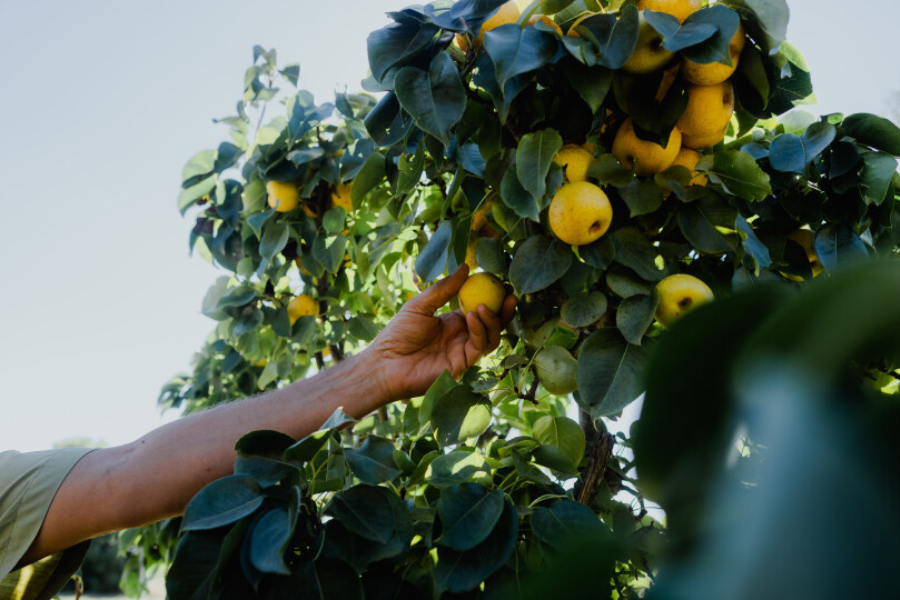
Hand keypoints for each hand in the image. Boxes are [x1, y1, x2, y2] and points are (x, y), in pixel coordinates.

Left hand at [366, 265, 516, 402]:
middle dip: (504, 310)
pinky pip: (479, 347)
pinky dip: (479, 330)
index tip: (502, 282)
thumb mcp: (421, 305)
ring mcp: (463, 352)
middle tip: (510, 294)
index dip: (494, 298)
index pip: (481, 309)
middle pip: (492, 324)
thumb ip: (444, 288)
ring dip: (492, 320)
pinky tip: (472, 316)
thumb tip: (466, 267)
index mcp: (454, 322)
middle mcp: (462, 337)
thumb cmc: (398, 334)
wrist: (385, 363)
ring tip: (481, 305)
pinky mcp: (462, 366)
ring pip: (491, 337)